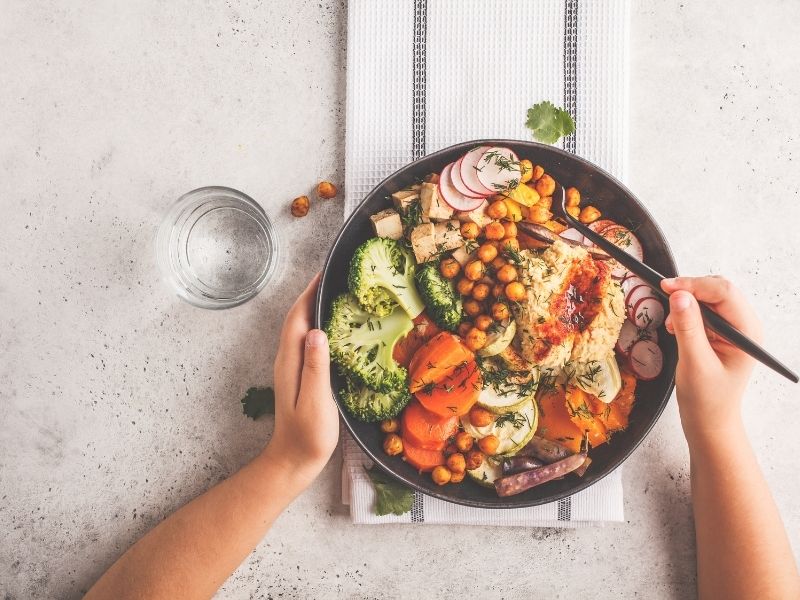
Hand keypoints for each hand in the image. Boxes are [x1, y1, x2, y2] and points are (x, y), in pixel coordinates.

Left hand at [264, 274, 338, 484]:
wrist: (294, 460)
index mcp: (290, 362)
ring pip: (301, 328)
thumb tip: (317, 332)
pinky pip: (307, 341)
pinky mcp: (300, 375)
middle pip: (297, 319)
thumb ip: (316, 367)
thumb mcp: (316, 401)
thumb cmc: (308, 435)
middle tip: (334, 277)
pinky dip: (318, 326)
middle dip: (311, 295)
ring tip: (336, 294)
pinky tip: (334, 328)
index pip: (297, 319)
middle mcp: (287, 360)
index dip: (308, 294)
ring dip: (314, 308)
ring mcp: (292, 367)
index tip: (323, 273)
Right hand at [661, 276, 761, 446]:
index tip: (666, 287)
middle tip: (665, 298)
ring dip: (686, 303)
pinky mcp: (719, 332)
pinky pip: (702, 310)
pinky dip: (685, 312)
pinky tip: (675, 327)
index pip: (724, 292)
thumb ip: (688, 328)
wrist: (708, 419)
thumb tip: (679, 296)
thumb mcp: (694, 363)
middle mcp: (744, 326)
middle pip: (718, 290)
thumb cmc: (707, 398)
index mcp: (747, 332)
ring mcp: (732, 329)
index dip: (694, 285)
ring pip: (708, 297)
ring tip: (671, 325)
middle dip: (690, 291)